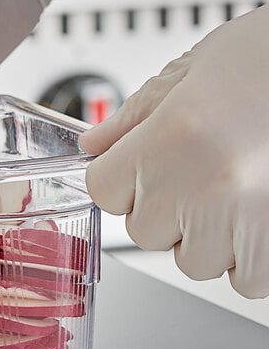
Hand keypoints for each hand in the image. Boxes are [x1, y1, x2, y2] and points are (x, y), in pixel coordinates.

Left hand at [80, 5, 268, 297]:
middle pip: (142, 231)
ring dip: (206, 235)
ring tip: (238, 186)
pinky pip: (244, 280)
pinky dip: (248, 257)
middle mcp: (205, 187)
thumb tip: (96, 144)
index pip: (102, 189)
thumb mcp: (196, 68)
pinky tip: (258, 213)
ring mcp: (246, 224)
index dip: (117, 177)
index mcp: (173, 137)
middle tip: (199, 169)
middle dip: (162, 207)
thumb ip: (137, 115)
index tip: (135, 166)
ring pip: (192, 261)